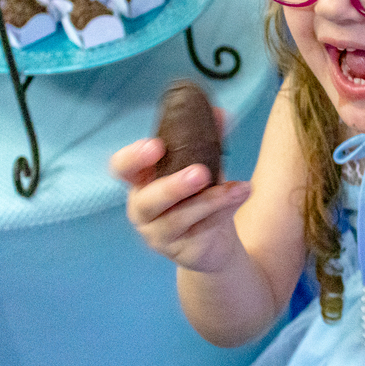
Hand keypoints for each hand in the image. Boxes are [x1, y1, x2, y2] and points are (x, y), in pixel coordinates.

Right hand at [109, 137, 250, 271]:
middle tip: (200, 173)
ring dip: (210, 201)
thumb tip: (220, 112)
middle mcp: (143, 209)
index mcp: (142, 181)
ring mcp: (159, 234)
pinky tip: (242, 194)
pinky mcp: (180, 252)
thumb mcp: (206, 166)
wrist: (216, 242)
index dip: (133, 158)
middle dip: (173, 186)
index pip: (122, 168)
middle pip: (147, 200)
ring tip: (238, 188)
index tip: (155, 145)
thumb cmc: (201, 197)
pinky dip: (223, 211)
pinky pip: (201, 231)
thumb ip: (210, 141)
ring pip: (178, 218)